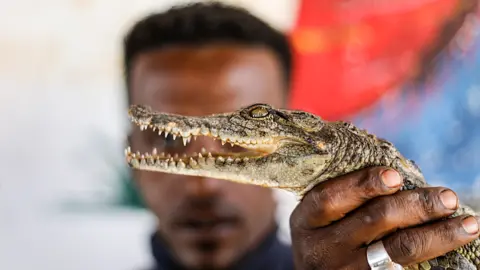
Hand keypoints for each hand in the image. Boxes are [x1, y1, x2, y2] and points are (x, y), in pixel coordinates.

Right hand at [289, 167, 479, 268]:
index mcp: (306, 222)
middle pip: (372, 221)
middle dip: (415, 206)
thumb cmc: (327, 239)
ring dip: (437, 234)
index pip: (330, 198)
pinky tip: (453, 246)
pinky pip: (403, 269)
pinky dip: (433, 255)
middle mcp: (321, 249)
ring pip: (397, 250)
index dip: (362, 184)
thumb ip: (345, 200)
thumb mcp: (320, 221)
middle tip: (446, 198)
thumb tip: (398, 175)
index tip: (396, 176)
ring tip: (467, 223)